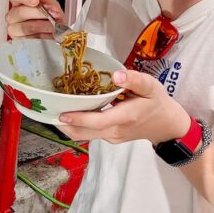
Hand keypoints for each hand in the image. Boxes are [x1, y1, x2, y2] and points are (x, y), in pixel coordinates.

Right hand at [5, 0, 62, 38]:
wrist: (59, 33)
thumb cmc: (52, 17)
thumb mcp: (51, 3)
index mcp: (19, 1)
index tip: (35, 0)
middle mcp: (13, 14)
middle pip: (20, 12)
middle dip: (39, 13)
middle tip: (52, 14)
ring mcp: (14, 29)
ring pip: (26, 27)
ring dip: (44, 26)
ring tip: (54, 26)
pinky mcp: (19, 42)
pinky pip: (30, 39)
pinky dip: (43, 36)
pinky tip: (49, 34)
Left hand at [56, 70, 191, 144]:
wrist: (168, 126)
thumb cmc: (158, 103)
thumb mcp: (151, 87)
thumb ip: (134, 79)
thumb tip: (116, 74)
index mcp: (125, 117)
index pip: (97, 121)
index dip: (78, 119)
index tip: (61, 114)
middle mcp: (115, 131)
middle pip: (84, 132)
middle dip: (63, 124)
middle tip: (46, 110)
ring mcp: (111, 137)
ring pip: (84, 136)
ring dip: (67, 126)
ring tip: (52, 110)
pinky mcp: (109, 138)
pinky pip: (89, 134)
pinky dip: (77, 126)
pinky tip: (69, 112)